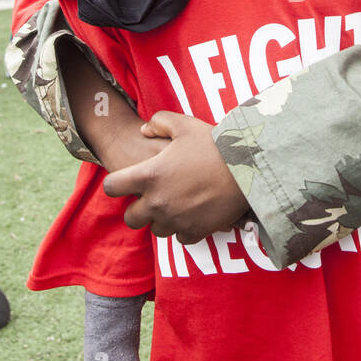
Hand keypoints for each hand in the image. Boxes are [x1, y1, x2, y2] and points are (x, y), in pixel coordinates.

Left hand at [102, 110, 248, 242]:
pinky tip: (193, 213)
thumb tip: (144, 130)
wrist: (248, 168)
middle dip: (137, 209)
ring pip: (156, 229)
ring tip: (176, 204)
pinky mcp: (195, 232)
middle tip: (152, 198)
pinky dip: (184, 228)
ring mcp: (176, 220)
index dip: (117, 183)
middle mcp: (158, 202)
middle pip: (131, 218)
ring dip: (161, 219)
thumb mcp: (184, 124)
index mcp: (149, 176)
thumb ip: (158, 122)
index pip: (112, 187)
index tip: (127, 182)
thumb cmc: (214, 143)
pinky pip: (180, 237)